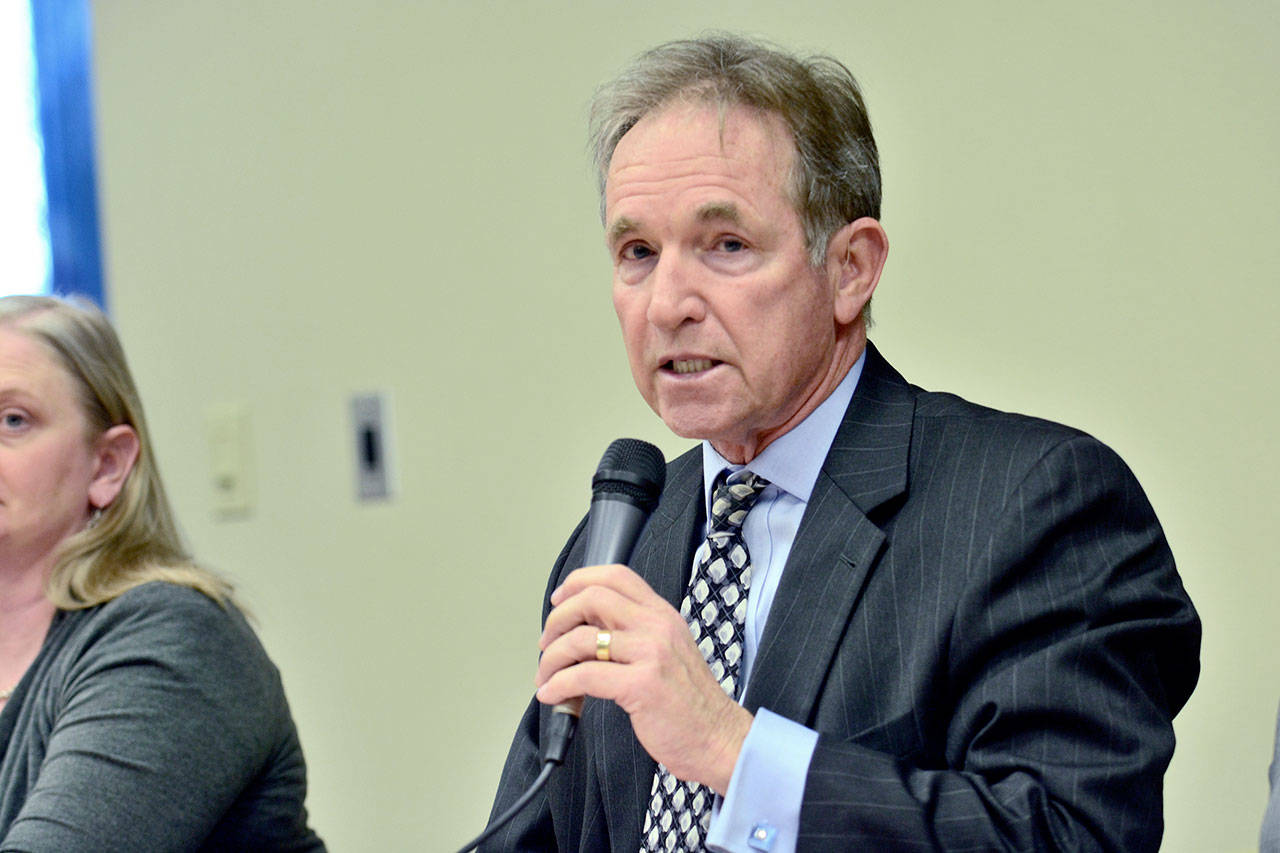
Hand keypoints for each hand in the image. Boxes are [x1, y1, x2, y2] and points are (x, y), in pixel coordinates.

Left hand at [535, 563, 752, 793]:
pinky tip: (552, 695)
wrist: (717, 738)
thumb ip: (634, 634)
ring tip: (546, 676)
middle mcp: (657, 626)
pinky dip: (558, 685)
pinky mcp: (641, 684)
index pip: (615, 576)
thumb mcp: (668, 651)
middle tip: (547, 642)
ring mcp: (650, 653)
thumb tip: (585, 630)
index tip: (559, 601)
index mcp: (662, 614)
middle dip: (557, 619)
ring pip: (581, 638)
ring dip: (551, 658)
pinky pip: (584, 676)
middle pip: (592, 598)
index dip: (578, 582)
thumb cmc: (690, 703)